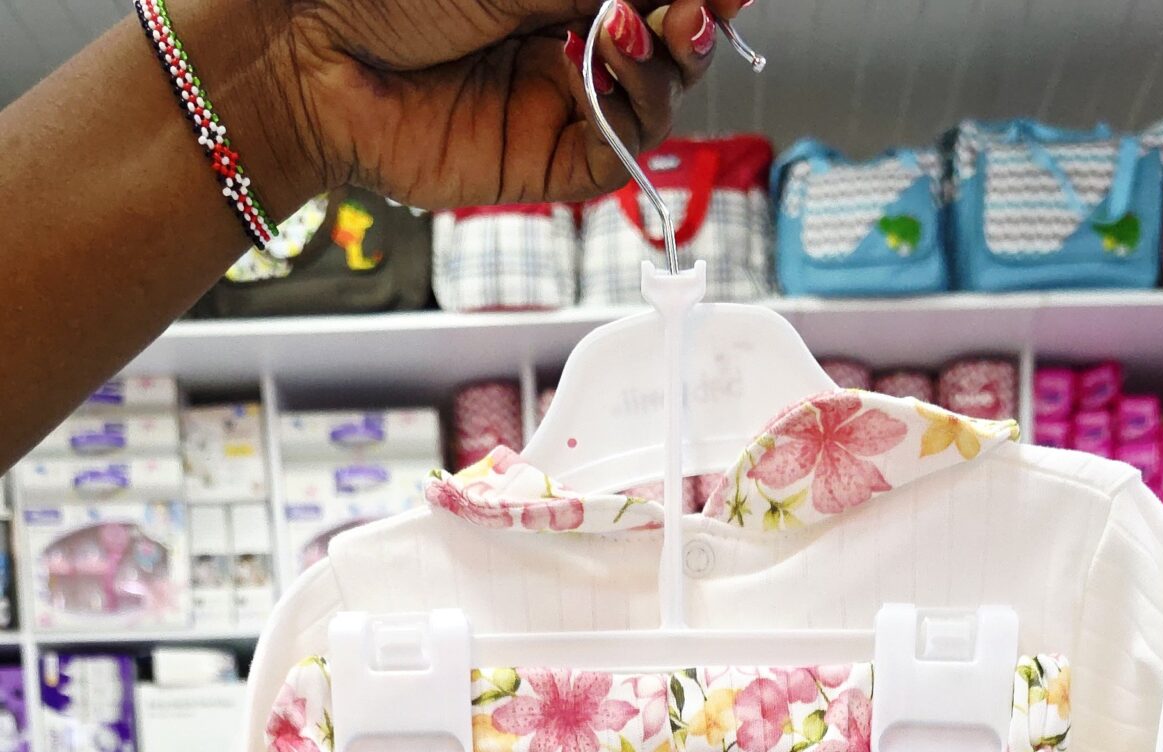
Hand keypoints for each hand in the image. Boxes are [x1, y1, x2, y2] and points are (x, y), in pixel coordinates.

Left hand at [190, 0, 752, 218]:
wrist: (307, 47)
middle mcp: (570, 41)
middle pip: (674, 41)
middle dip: (699, 16)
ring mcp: (559, 105)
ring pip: (658, 100)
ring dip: (667, 59)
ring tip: (641, 19)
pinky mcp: (541, 169)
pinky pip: (617, 156)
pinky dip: (630, 114)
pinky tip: (607, 63)